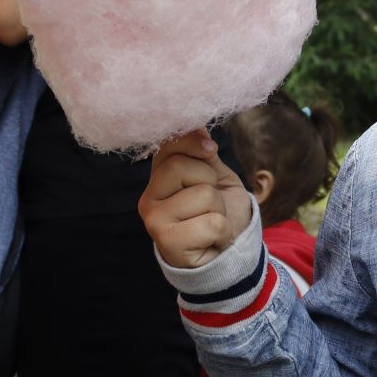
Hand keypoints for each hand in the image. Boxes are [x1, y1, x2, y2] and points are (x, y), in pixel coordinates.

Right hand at [139, 128, 252, 269]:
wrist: (228, 252)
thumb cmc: (218, 211)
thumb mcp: (213, 175)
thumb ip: (201, 151)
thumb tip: (196, 124)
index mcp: (158, 177)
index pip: (169, 144)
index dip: (195, 143)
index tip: (211, 151)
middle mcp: (148, 197)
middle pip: (182, 166)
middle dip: (211, 183)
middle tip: (211, 204)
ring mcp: (153, 219)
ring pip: (203, 195)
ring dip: (220, 210)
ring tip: (212, 223)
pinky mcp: (166, 241)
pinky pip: (211, 222)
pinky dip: (222, 231)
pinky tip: (212, 240)